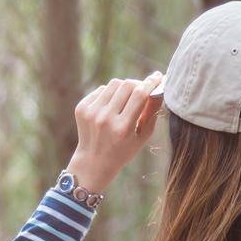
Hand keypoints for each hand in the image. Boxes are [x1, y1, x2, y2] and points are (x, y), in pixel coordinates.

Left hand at [67, 72, 161, 192]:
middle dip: (138, 84)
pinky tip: (110, 107)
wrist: (93, 162)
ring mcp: (91, 113)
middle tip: (142, 90)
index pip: (140, 94)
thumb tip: (159, 88)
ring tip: (126, 100)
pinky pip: (101, 90)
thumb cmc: (123, 151)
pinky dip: (109, 94)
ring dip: (124, 88)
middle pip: (127, 85)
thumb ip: (152, 112)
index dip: (151, 83)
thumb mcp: (142, 137)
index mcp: (122, 128)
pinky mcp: (82, 108)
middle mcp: (105, 119)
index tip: (158, 77)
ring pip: (114, 84)